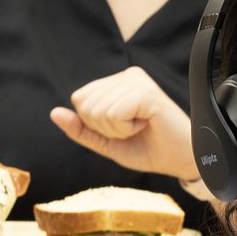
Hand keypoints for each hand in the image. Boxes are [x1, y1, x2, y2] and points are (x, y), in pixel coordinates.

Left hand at [51, 66, 198, 187]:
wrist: (182, 159)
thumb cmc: (149, 149)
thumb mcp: (107, 142)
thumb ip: (81, 129)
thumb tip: (54, 113)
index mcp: (118, 82)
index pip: (80, 99)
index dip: (95, 124)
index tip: (123, 128)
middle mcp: (127, 75)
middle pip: (85, 105)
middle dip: (104, 128)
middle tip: (133, 129)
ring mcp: (137, 81)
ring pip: (98, 111)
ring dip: (117, 130)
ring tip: (141, 127)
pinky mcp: (146, 92)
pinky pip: (113, 114)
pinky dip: (125, 129)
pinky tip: (146, 124)